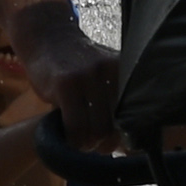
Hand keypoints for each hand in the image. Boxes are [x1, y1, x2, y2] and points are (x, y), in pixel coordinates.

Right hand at [16, 1, 120, 144]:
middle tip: (98, 147)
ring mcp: (88, 75)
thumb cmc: (78, 66)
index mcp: (126, 71)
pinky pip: (75, 125)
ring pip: (97, 129)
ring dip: (89, 144)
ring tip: (83, 143)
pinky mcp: (65, 83)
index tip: (122, 146)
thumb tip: (129, 145)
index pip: (138, 114)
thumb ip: (116, 101)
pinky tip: (69, 137)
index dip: (130, 136)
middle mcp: (112, 71)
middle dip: (107, 144)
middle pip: (117, 125)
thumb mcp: (104, 75)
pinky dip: (72, 139)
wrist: (48, 39)